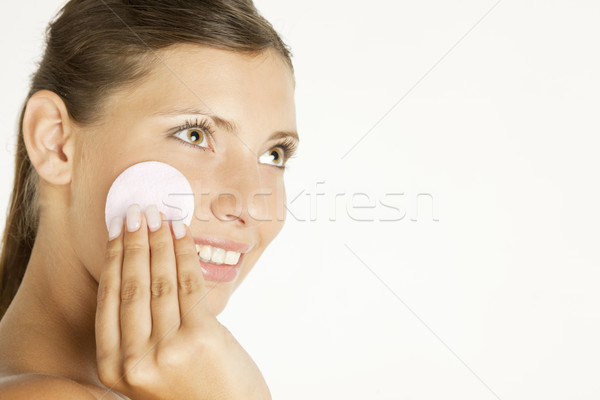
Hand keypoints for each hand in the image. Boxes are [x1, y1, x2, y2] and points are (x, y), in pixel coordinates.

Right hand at [95, 203, 270, 399]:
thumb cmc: (193, 392)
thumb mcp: (152, 372)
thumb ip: (141, 335)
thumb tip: (142, 272)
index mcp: (115, 369)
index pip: (109, 300)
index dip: (114, 258)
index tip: (118, 230)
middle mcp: (135, 360)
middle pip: (131, 285)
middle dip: (134, 242)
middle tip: (137, 211)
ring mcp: (167, 350)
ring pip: (158, 281)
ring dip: (159, 242)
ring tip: (158, 215)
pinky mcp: (200, 337)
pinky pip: (188, 284)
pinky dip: (184, 253)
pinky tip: (181, 232)